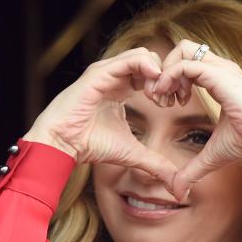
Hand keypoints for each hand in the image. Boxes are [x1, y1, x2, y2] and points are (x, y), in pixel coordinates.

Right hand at [22, 48, 180, 191]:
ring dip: (159, 73)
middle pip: (152, 60)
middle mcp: (114, 76)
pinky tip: (153, 88)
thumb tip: (178, 186)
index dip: (168, 86)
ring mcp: (106, 72)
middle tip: (169, 101)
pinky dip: (147, 68)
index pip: (152, 73)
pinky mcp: (100, 73)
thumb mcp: (132, 153)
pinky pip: (130, 59)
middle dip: (167, 78)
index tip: (174, 105)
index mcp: (121, 88)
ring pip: (143, 55)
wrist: (63, 145)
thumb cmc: (90, 145)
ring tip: (158, 97)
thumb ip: (156, 164)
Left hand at [149, 39, 241, 199]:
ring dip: (165, 73)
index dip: (170, 79)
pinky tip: (169, 101)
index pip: (188, 62)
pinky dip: (169, 78)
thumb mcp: (211, 157)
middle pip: (183, 48)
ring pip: (182, 50)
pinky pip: (185, 65)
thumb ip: (191, 170)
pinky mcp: (220, 74)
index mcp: (219, 79)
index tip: (166, 104)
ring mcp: (221, 68)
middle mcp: (220, 68)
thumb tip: (177, 191)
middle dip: (164, 70)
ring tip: (164, 99)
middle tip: (160, 98)